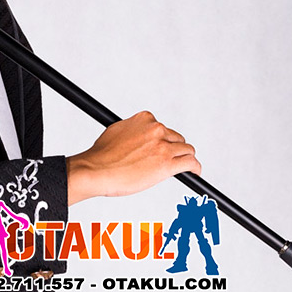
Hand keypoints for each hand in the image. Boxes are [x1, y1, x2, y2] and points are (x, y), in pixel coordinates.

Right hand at [65, 110, 200, 204]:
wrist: (96, 170)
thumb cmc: (102, 155)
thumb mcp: (116, 131)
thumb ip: (133, 131)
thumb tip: (139, 137)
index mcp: (144, 119)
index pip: (162, 127)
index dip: (162, 139)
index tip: (160, 147)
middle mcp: (155, 129)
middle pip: (175, 138)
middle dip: (172, 148)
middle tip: (168, 159)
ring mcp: (162, 146)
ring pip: (186, 149)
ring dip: (185, 157)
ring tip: (185, 165)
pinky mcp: (167, 164)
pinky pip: (190, 163)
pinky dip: (195, 168)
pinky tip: (195, 172)